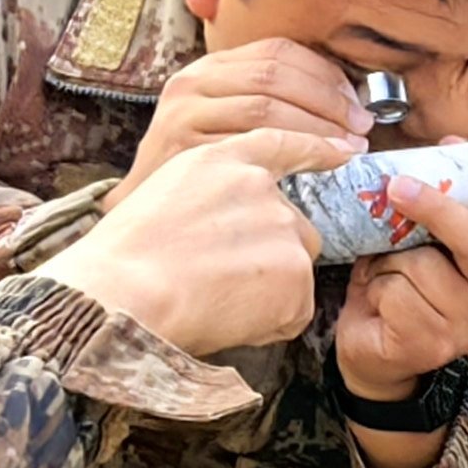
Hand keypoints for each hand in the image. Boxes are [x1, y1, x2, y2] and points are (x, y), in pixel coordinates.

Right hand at [59, 129, 344, 353]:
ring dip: (269, 291)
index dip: (314, 147)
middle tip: (220, 280)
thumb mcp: (162, 195)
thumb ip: (209, 196)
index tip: (343, 149)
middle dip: (272, 256)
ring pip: (295, 269)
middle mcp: (259, 187)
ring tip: (215, 299)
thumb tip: (232, 226)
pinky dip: (270, 322)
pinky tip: (228, 317)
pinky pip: (294, 310)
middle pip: (294, 226)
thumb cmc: (124, 259)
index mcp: (219, 160)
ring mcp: (282, 226)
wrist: (125, 291)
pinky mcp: (295, 272)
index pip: (279, 144)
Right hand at [125, 39, 369, 189]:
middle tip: (361, 127)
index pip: (276, 50)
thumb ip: (267, 108)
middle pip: (275, 74)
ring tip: (349, 147)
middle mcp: (192, 82)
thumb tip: (340, 107)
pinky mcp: (185, 147)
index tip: (355, 101)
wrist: (142, 218)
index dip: (323, 73)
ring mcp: (185, 113)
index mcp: (207, 68)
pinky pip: (253, 142)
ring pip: (267, 106)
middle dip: (328, 100)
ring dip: (318, 126)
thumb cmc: (196, 178)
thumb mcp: (224, 127)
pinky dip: (296, 150)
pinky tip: (322, 164)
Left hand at [335, 181, 467, 399]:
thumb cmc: (406, 278)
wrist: (373, 343)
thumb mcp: (428, 233)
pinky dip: (376, 287)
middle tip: (400, 186)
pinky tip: (379, 298)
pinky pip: (398, 297)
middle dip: (437, 210)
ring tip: (387, 267)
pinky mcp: (429, 345)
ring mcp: (465, 327)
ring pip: (426, 269)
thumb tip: (453, 144)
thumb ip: (448, 191)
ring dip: (393, 258)